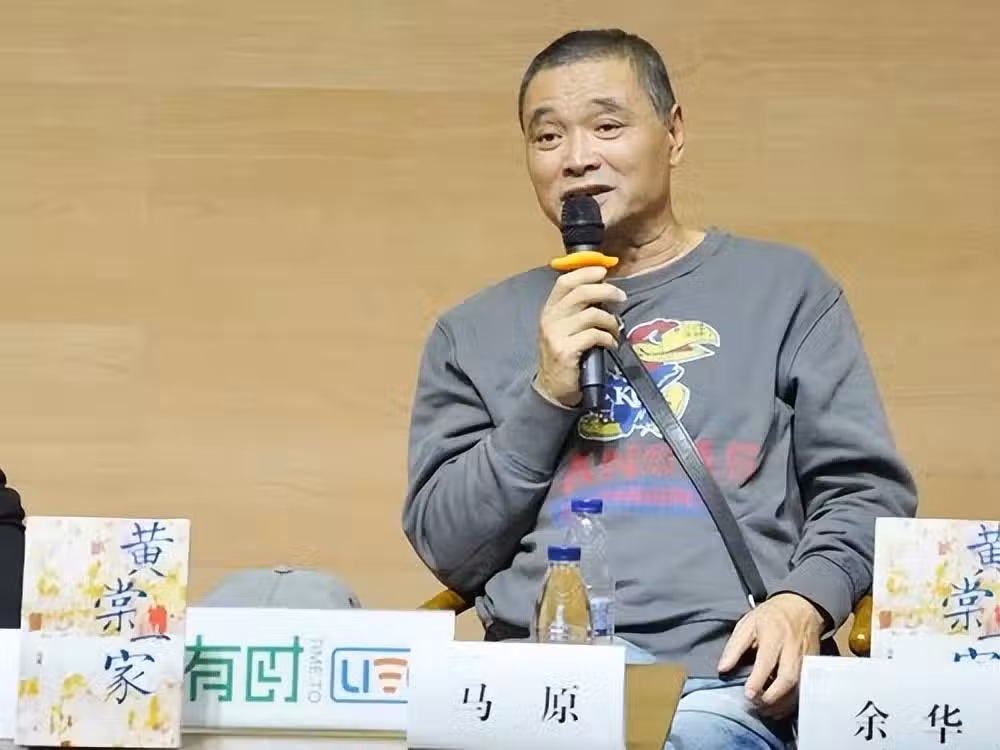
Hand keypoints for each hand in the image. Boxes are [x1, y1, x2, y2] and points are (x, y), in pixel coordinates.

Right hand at [535, 266, 626, 406]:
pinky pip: (594, 336)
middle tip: (621, 297)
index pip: (565, 282)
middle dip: (606, 291)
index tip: (604, 271)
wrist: (551, 388)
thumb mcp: (563, 328)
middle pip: (581, 293)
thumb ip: (577, 310)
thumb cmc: (563, 355)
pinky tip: (611, 344)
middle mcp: (550, 319)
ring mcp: (556, 335)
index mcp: (549, 310)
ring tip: (615, 330)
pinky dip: (608, 338)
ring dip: (611, 321)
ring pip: (592, 314)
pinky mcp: (566, 351)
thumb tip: (604, 291)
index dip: (585, 272)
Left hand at [717, 593, 825, 718]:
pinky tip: (778, 707)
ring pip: (798, 687)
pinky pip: (805, 688)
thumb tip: (722, 669)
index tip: (748, 694)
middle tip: (756, 705)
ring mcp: (806, 659)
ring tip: (764, 710)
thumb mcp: (747, 624)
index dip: (758, 679)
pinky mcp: (813, 666)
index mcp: (774, 635)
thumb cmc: (770, 617)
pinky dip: (792, 702)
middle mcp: (793, 648)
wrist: (800, 608)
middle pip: (788, 677)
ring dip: (782, 703)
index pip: (767, 660)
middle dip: (773, 696)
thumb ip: (734, 647)